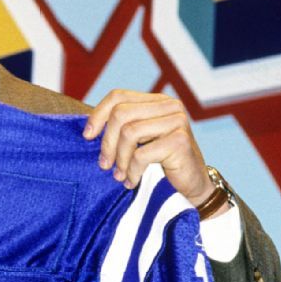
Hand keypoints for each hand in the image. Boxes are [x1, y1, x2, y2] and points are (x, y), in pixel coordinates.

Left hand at [83, 89, 221, 212]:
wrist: (192, 185)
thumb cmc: (161, 162)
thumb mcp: (138, 140)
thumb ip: (120, 128)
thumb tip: (88, 130)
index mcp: (157, 101)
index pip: (118, 96)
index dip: (98, 115)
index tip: (87, 136)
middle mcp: (169, 106)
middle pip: (120, 114)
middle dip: (107, 142)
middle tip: (104, 164)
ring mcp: (177, 121)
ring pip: (129, 132)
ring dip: (120, 159)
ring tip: (119, 175)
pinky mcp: (180, 141)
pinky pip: (141, 154)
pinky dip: (132, 171)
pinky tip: (132, 181)